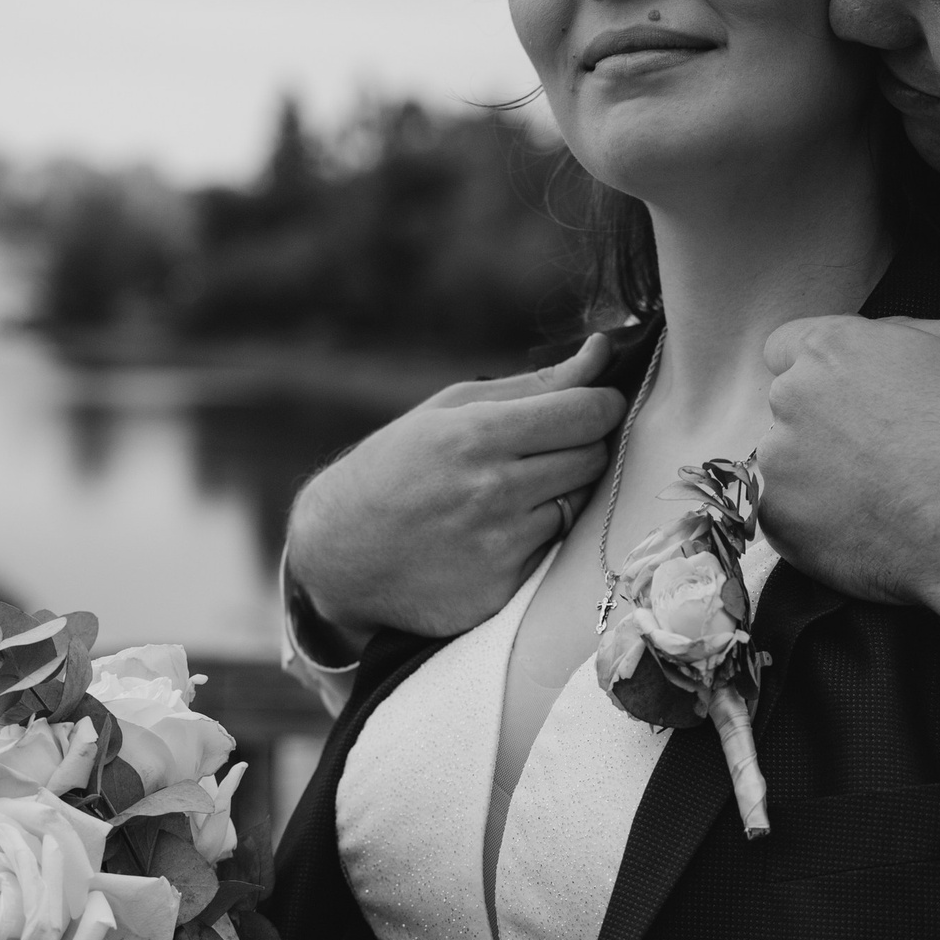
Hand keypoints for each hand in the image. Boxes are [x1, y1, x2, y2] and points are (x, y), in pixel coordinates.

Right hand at [288, 335, 626, 648]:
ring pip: (579, 504)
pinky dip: (537, 536)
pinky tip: (494, 532)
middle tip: (540, 450)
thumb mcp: (448, 410)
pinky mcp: (504, 588)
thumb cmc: (395, 468)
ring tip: (509, 491)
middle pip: (593, 457)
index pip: (588, 412)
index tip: (593, 406)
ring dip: (560, 492)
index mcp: (477, 435)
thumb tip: (601, 351)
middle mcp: (493, 491)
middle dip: (580, 447)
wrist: (338, 554)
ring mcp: (501, 545)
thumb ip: (534, 385)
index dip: (602, 405)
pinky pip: (554, 549)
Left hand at [759, 314, 939, 669]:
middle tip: (876, 450)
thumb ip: (905, 329)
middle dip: (822, 421)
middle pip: (789, 404)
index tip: (845, 394)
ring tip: (875, 494)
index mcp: (829, 349)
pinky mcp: (777, 520)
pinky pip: (787, 515)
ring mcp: (778, 463)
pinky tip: (862, 526)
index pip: (787, 345)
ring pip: (786, 462)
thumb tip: (883, 338)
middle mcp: (791, 398)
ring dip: (816, 472)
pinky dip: (815, 521)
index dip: (819, 369)